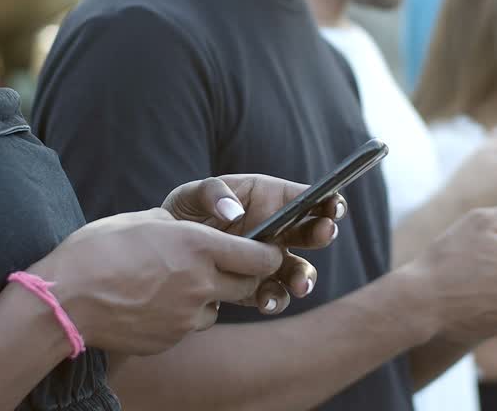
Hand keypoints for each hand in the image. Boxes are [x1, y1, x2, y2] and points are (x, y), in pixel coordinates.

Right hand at [32, 209, 283, 355]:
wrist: (65, 300)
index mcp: (198, 246)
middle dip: (244, 276)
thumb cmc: (97, 250)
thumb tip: (187, 228)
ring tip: (176, 285)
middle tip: (226, 267)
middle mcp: (201, 283)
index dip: (268, 253)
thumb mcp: (142, 219)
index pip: (260, 256)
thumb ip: (176, 224)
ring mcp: (186, 316)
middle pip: (248, 285)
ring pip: (217, 308)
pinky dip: (182, 316)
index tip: (266, 250)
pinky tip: (154, 304)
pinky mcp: (170, 339)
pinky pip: (189, 326)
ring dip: (209, 298)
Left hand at [163, 175, 344, 313]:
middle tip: (325, 234)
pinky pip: (273, 294)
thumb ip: (212, 193)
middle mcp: (276, 230)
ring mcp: (268, 260)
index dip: (326, 199)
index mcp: (267, 199)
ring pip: (298, 270)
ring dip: (304, 277)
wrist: (163, 255)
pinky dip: (273, 299)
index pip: (305, 197)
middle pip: (311, 232)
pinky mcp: (255, 286)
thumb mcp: (191, 195)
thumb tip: (235, 212)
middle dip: (322, 233)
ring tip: (299, 284)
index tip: (333, 206)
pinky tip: (265, 301)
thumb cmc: (182, 214)